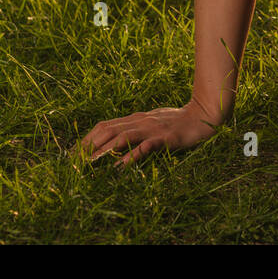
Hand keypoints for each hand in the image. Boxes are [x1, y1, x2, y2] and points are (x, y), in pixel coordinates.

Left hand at [76, 98, 219, 166]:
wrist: (204, 114)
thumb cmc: (178, 121)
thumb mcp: (153, 123)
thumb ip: (137, 130)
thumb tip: (116, 142)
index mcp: (136, 118)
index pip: (105, 125)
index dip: (87, 138)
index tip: (73, 153)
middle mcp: (140, 121)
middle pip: (108, 130)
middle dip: (88, 145)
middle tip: (74, 161)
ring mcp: (152, 129)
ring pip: (122, 136)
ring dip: (104, 150)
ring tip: (89, 163)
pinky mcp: (165, 137)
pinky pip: (146, 146)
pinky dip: (132, 154)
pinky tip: (121, 165)